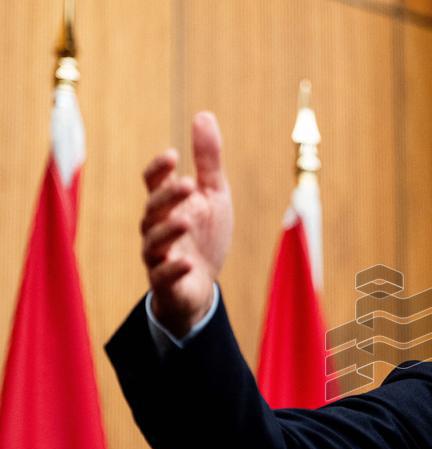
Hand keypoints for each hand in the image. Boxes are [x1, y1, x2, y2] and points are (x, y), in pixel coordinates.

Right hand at [140, 111, 232, 338]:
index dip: (160, 168)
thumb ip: (208, 159)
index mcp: (167, 204)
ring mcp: (158, 255)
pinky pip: (163, 276)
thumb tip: (204, 114)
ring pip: (153, 241)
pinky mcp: (165, 282)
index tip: (175, 155)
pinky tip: (189, 263)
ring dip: (169, 230)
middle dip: (168, 196)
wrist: (201, 285)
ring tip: (185, 221)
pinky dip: (174, 269)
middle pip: (153, 208)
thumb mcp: (213, 194)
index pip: (154, 182)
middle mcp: (156, 227)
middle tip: (189, 185)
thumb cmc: (204, 235)